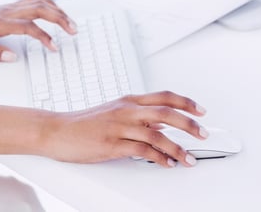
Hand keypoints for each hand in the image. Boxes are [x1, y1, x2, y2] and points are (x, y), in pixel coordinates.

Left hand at [0, 0, 75, 61]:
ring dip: (56, 9)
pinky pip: (31, 0)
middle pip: (39, 8)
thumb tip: (13, 58)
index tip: (54, 48)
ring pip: (37, 1)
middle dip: (59, 18)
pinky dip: (47, 4)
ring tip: (70, 23)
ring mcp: (7, 7)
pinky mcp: (8, 7)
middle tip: (74, 31)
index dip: (43, 36)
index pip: (27, 26)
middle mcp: (5, 12)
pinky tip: (55, 11)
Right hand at [42, 91, 206, 166]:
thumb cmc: (83, 123)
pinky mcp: (112, 144)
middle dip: (189, 124)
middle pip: (165, 112)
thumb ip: (137, 117)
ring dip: (178, 147)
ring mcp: (118, 127)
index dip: (185, 102)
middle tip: (204, 134)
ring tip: (189, 158)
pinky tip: (167, 163)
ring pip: (157, 133)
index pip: (163, 96)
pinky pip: (142, 151)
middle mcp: (125, 110)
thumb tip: (160, 123)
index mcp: (127, 101)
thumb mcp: (113, 113)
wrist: (56, 130)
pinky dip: (159, 158)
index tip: (201, 111)